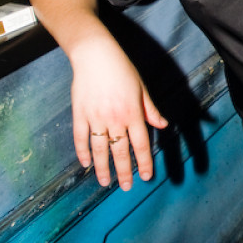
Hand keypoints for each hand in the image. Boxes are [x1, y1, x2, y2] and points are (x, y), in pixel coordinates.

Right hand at [70, 35, 167, 190]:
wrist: (95, 55)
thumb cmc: (122, 69)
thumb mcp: (142, 88)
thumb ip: (150, 110)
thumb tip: (163, 125)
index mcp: (133, 113)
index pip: (140, 144)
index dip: (144, 162)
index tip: (145, 176)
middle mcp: (115, 119)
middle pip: (120, 151)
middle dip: (124, 171)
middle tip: (126, 187)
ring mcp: (95, 117)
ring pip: (100, 149)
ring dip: (103, 168)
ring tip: (105, 183)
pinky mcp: (80, 113)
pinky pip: (80, 138)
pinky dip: (82, 152)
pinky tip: (86, 164)